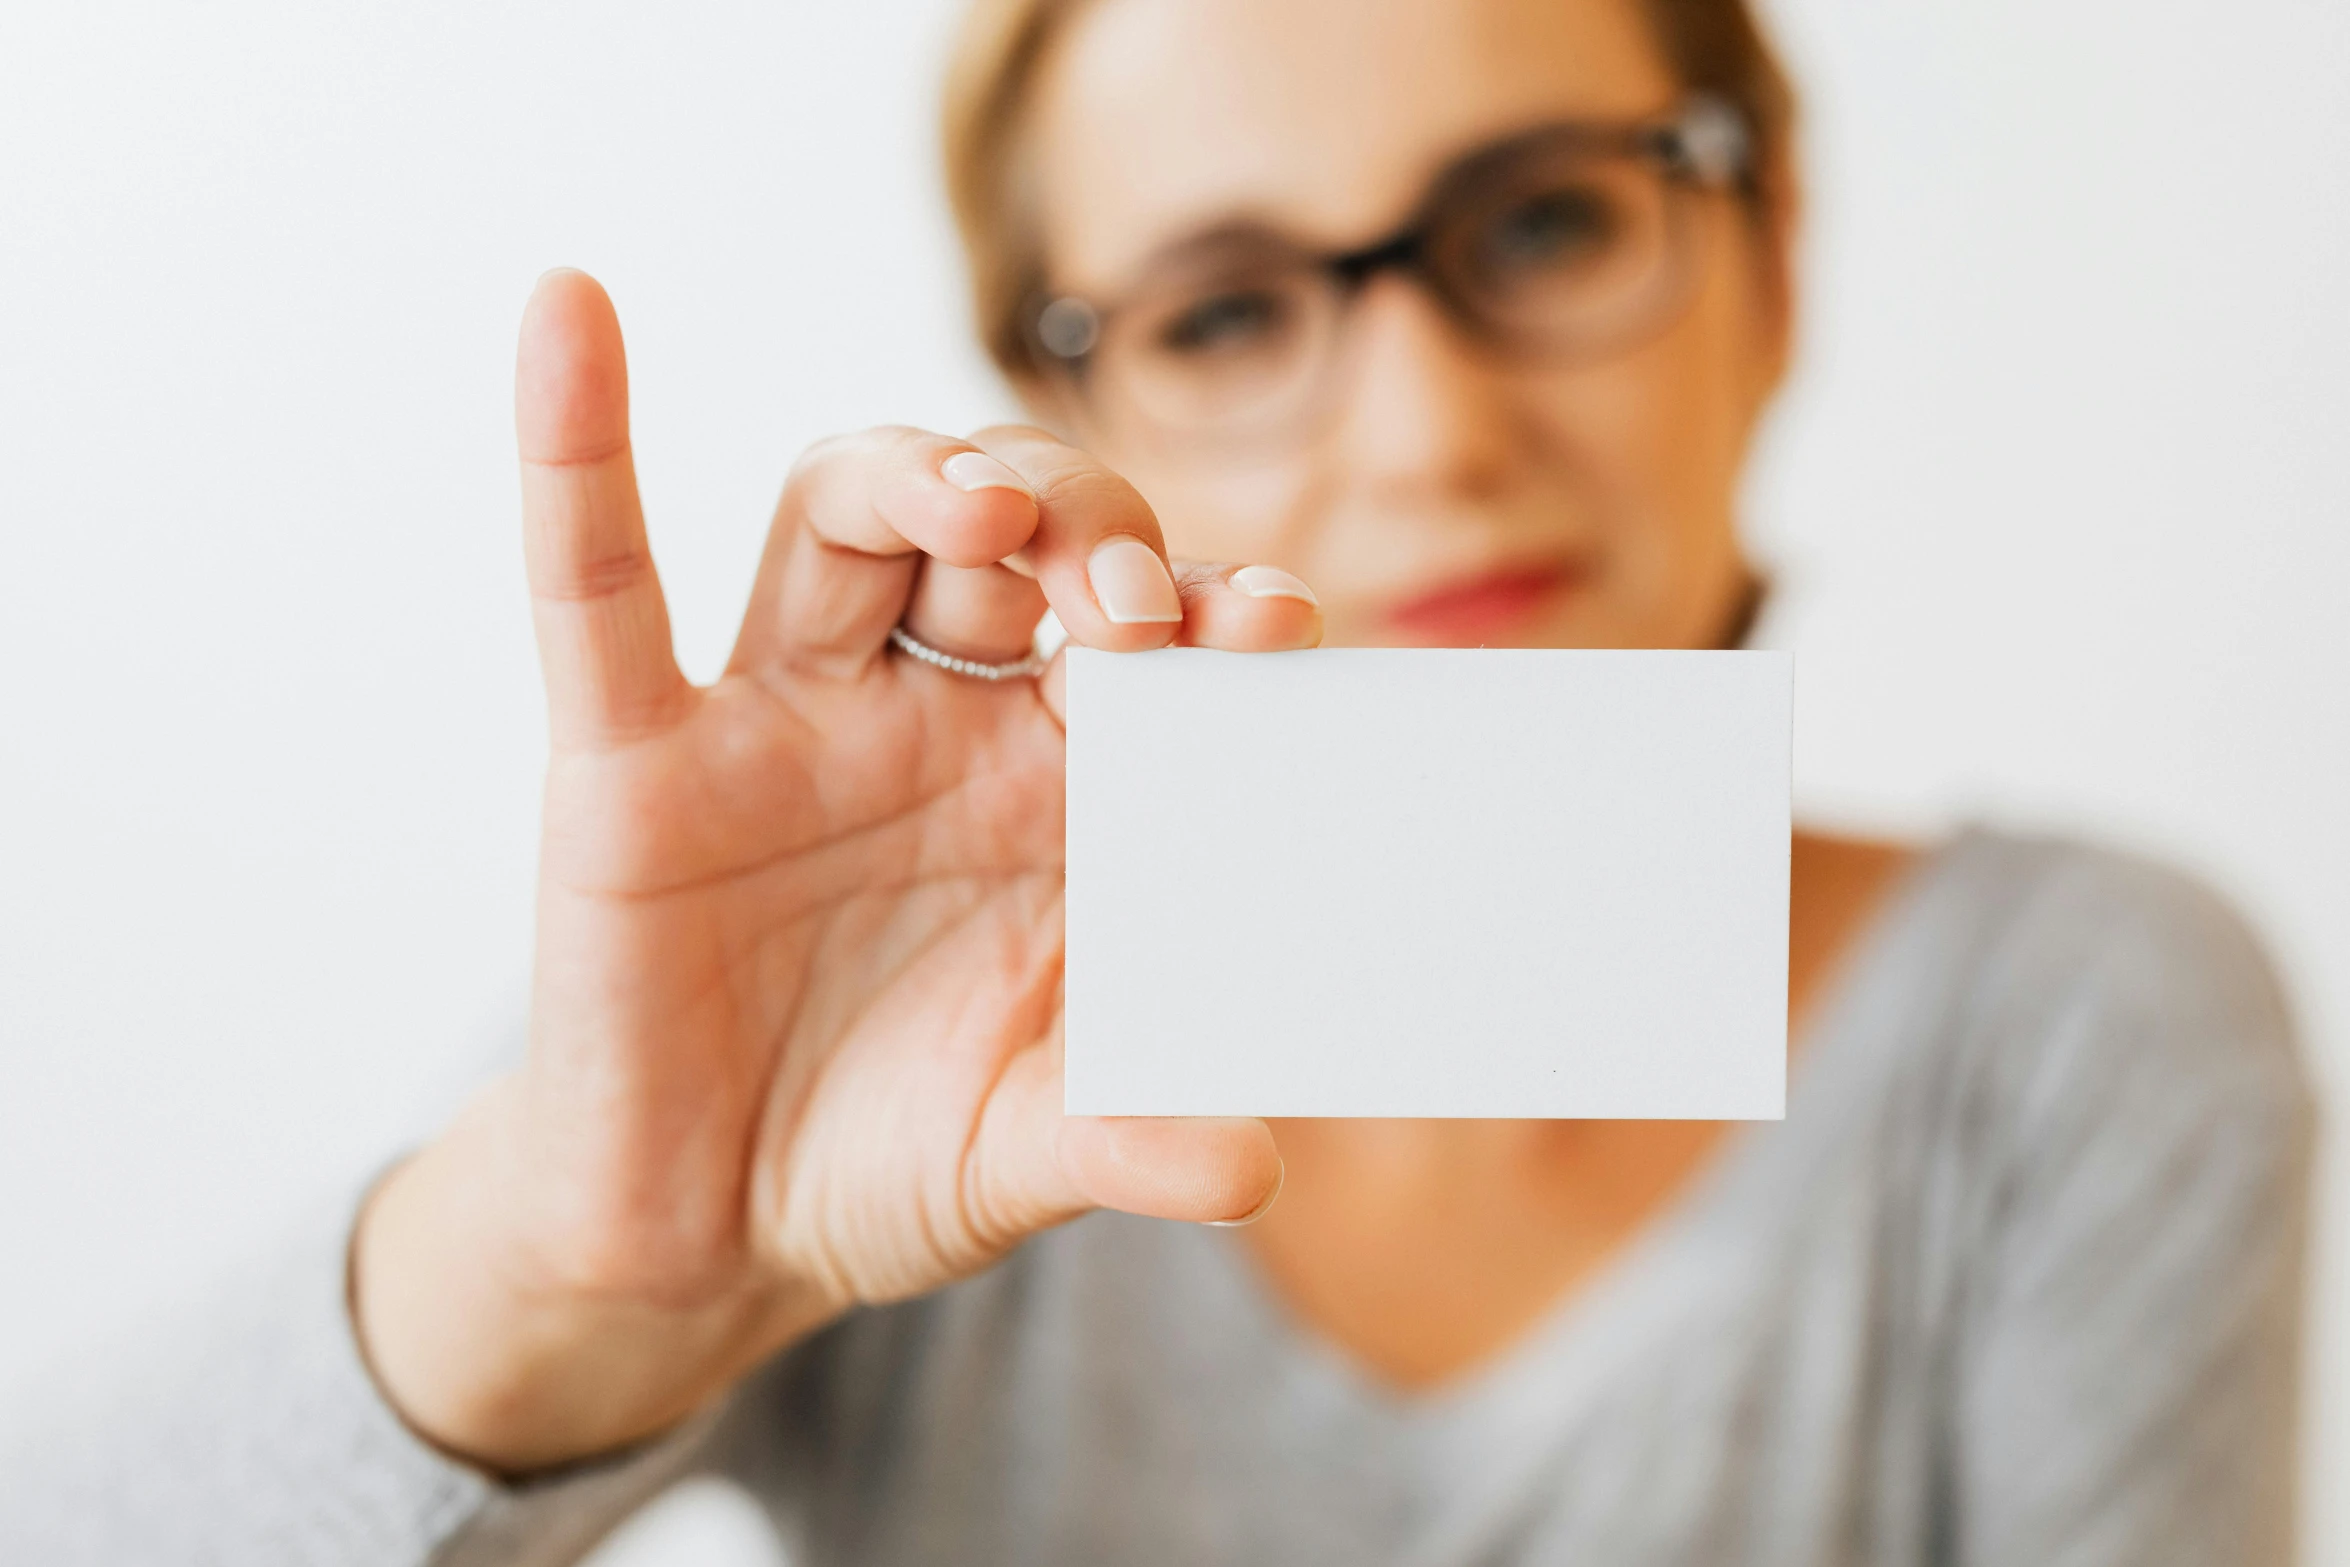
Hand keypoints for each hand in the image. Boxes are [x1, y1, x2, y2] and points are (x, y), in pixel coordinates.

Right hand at [351, 271, 1310, 1472]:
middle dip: (1084, 533)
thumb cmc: (886, 1155)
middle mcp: (932, 719)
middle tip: (1126, 611)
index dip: (1211, 613)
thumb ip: (1127, 1137)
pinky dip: (576, 451)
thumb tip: (1254, 1165)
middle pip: (1016, 536)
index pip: (1152, 644)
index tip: (1271, 624)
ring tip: (988, 512)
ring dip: (923, 474)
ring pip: (851, 515)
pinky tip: (571, 314)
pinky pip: (598, 585)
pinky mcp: (636, 759)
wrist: (705, 1235)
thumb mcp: (1022, 1150)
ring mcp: (784, 721)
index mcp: (1054, 786)